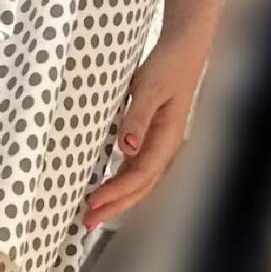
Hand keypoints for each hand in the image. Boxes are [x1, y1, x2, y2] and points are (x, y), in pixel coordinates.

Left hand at [83, 28, 213, 227]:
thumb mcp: (149, 87)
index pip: (139, 175)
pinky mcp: (150, 137)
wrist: (183, 49)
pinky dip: (119, 182)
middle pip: (140, 187)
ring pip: (137, 181)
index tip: (93, 201)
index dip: (116, 191)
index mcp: (166, 139)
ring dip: (116, 198)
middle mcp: (164, 147)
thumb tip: (127, 147)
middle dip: (115, 206)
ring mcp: (158, 144)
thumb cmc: (167, 66)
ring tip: (92, 214)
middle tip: (87, 222)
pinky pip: (134, 168)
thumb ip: (137, 116)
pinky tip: (105, 188)